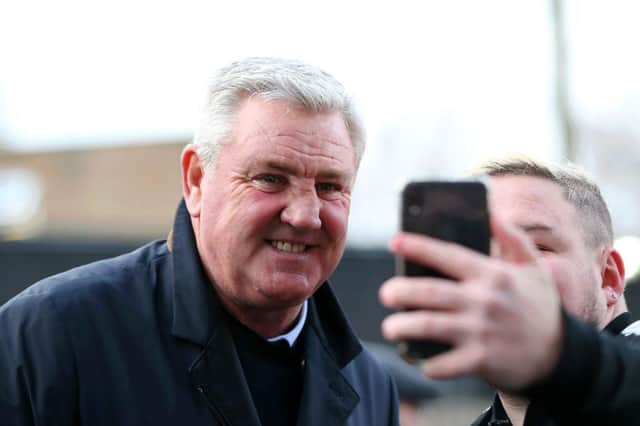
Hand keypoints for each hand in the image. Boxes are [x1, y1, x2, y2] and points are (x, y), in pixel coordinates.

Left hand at [379, 216, 563, 390]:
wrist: (561, 354)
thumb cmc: (540, 306)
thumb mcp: (534, 267)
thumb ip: (513, 237)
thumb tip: (491, 211)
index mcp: (493, 274)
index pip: (449, 256)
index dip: (418, 247)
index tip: (395, 242)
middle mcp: (484, 301)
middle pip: (430, 292)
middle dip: (401, 291)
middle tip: (386, 293)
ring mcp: (481, 332)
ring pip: (430, 326)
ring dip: (403, 326)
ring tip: (390, 326)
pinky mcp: (481, 360)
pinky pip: (444, 363)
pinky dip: (427, 363)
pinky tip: (418, 359)